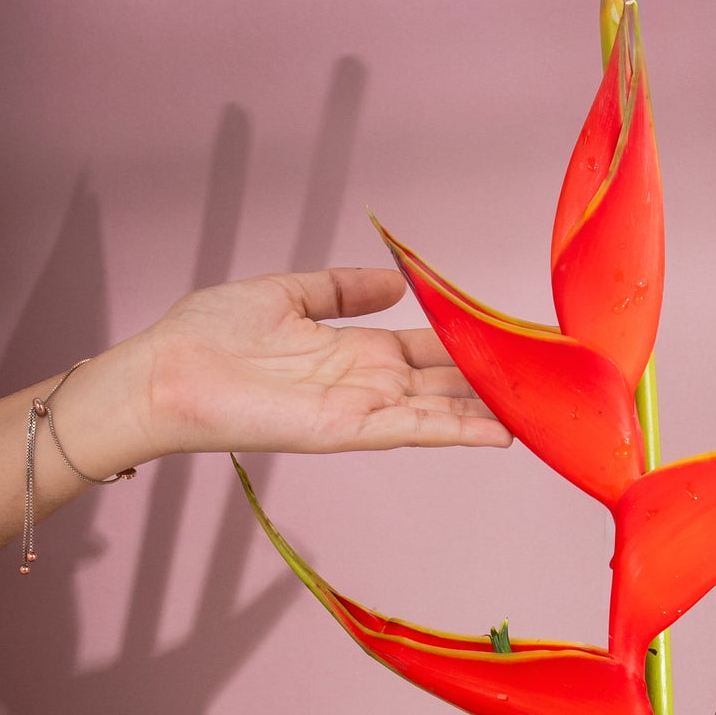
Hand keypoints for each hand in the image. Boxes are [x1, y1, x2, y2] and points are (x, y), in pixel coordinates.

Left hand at [101, 266, 512, 465]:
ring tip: (542, 414)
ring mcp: (361, 409)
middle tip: (548, 381)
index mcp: (355, 351)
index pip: (428, 349)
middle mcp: (367, 383)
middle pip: (446, 383)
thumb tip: (396, 280)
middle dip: (493, 383)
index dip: (469, 345)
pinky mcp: (348, 430)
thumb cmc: (210, 336)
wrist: (166, 373)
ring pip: (442, 412)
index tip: (512, 341)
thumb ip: (342, 290)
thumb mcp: (286, 294)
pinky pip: (413, 430)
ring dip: (490, 414)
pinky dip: (457, 433)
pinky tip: (499, 434)